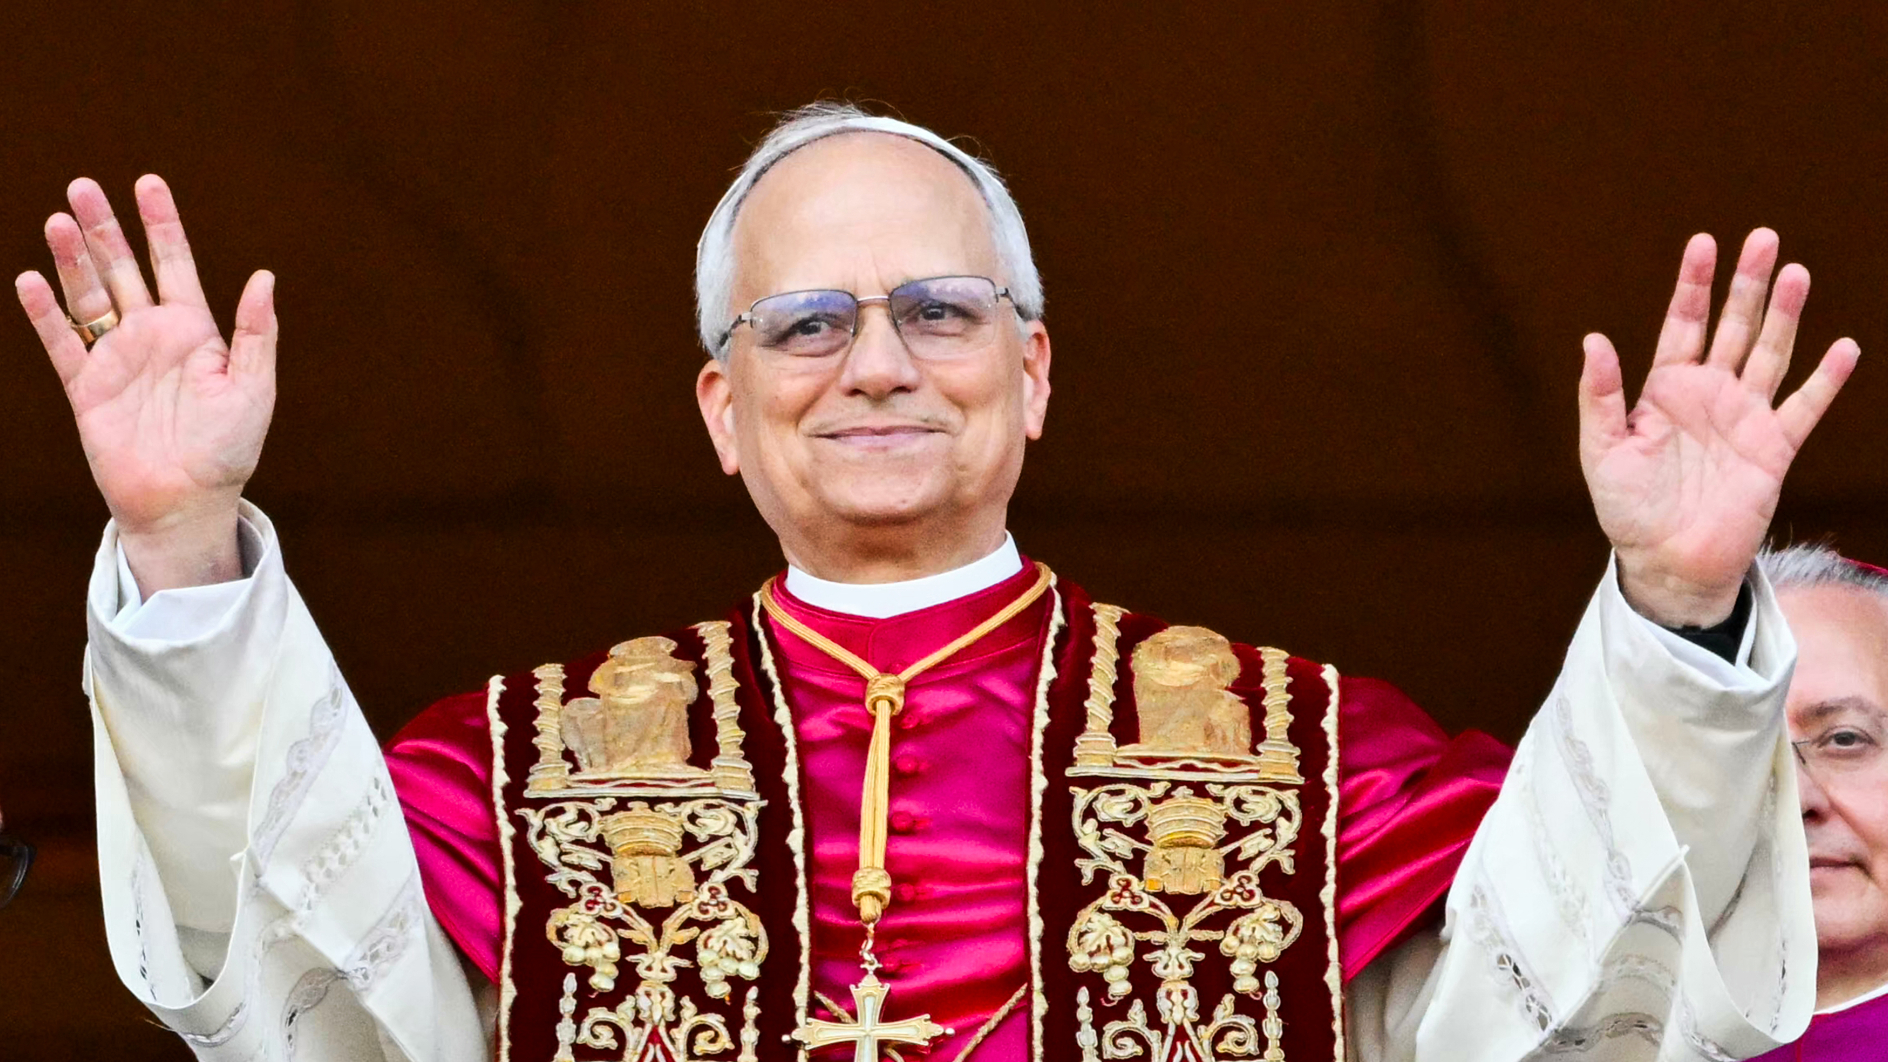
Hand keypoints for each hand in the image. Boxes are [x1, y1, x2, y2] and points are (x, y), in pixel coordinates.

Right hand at [14, 176, 275, 592]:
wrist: (186, 501)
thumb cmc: (228, 448)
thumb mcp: (254, 388)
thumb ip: (255, 333)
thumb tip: (264, 276)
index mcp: (195, 331)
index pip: (175, 264)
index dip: (161, 224)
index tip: (148, 182)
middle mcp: (152, 336)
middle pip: (123, 268)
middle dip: (104, 228)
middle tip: (82, 184)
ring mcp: (117, 359)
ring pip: (88, 296)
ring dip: (72, 260)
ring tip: (58, 220)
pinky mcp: (87, 388)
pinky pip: (62, 343)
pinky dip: (46, 313)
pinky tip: (30, 280)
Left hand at [1580, 229, 1858, 626]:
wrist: (1666, 561)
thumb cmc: (1627, 508)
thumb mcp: (1601, 449)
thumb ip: (1600, 396)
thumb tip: (1593, 340)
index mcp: (1665, 389)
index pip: (1683, 324)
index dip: (1694, 285)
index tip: (1704, 243)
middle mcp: (1709, 394)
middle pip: (1733, 326)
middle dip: (1747, 284)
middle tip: (1763, 238)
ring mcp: (1744, 418)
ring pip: (1770, 353)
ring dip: (1784, 315)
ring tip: (1796, 273)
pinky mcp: (1774, 449)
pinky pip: (1804, 407)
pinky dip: (1825, 380)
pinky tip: (1843, 347)